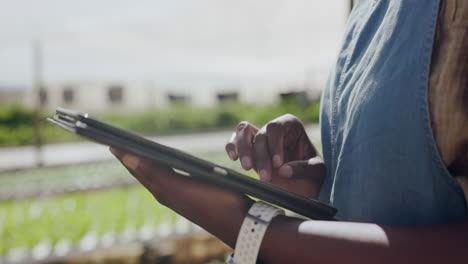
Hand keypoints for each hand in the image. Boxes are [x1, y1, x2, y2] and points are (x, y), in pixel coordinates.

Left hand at [109, 147, 252, 246]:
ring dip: (145, 163)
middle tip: (117, 144)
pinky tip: (166, 166)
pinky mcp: (192, 194)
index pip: (137, 169)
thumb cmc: (212, 202)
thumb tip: (127, 159)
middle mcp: (168, 193)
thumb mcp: (180, 187)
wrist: (239, 221)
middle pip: (144, 172)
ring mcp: (180, 195)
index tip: (110, 139)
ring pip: (156, 175)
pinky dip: (161, 168)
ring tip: (135, 153)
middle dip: (130, 158)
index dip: (124, 154)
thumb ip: (154, 173)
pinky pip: (170, 177)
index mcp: (162, 190)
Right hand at [225, 114, 324, 197]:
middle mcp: (273, 129)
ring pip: (243, 131)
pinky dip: (232, 147)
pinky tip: (234, 158)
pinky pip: (234, 140)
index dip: (275, 144)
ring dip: (244, 149)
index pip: (277, 127)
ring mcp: (259, 137)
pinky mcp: (248, 148)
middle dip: (262, 156)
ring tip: (247, 168)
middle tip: (266, 178)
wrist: (305, 185)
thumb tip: (283, 170)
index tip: (278, 164)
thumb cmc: (313, 174)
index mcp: (291, 126)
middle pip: (261, 134)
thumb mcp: (317, 172)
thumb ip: (303, 169)